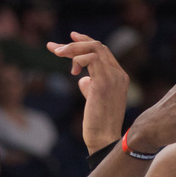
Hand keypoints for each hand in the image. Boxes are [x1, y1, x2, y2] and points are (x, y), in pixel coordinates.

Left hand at [46, 32, 128, 152]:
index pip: (103, 51)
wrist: (104, 139)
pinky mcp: (103, 83)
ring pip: (94, 48)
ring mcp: (113, 77)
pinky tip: (71, 70)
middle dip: (75, 43)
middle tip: (56, 48)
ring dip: (72, 49)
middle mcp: (118, 74)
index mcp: (119, 77)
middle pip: (98, 46)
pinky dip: (77, 58)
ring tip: (57, 54)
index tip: (70, 37)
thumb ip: (90, 86)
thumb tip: (81, 79)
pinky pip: (90, 59)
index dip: (86, 41)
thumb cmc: (98, 124)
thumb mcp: (94, 100)